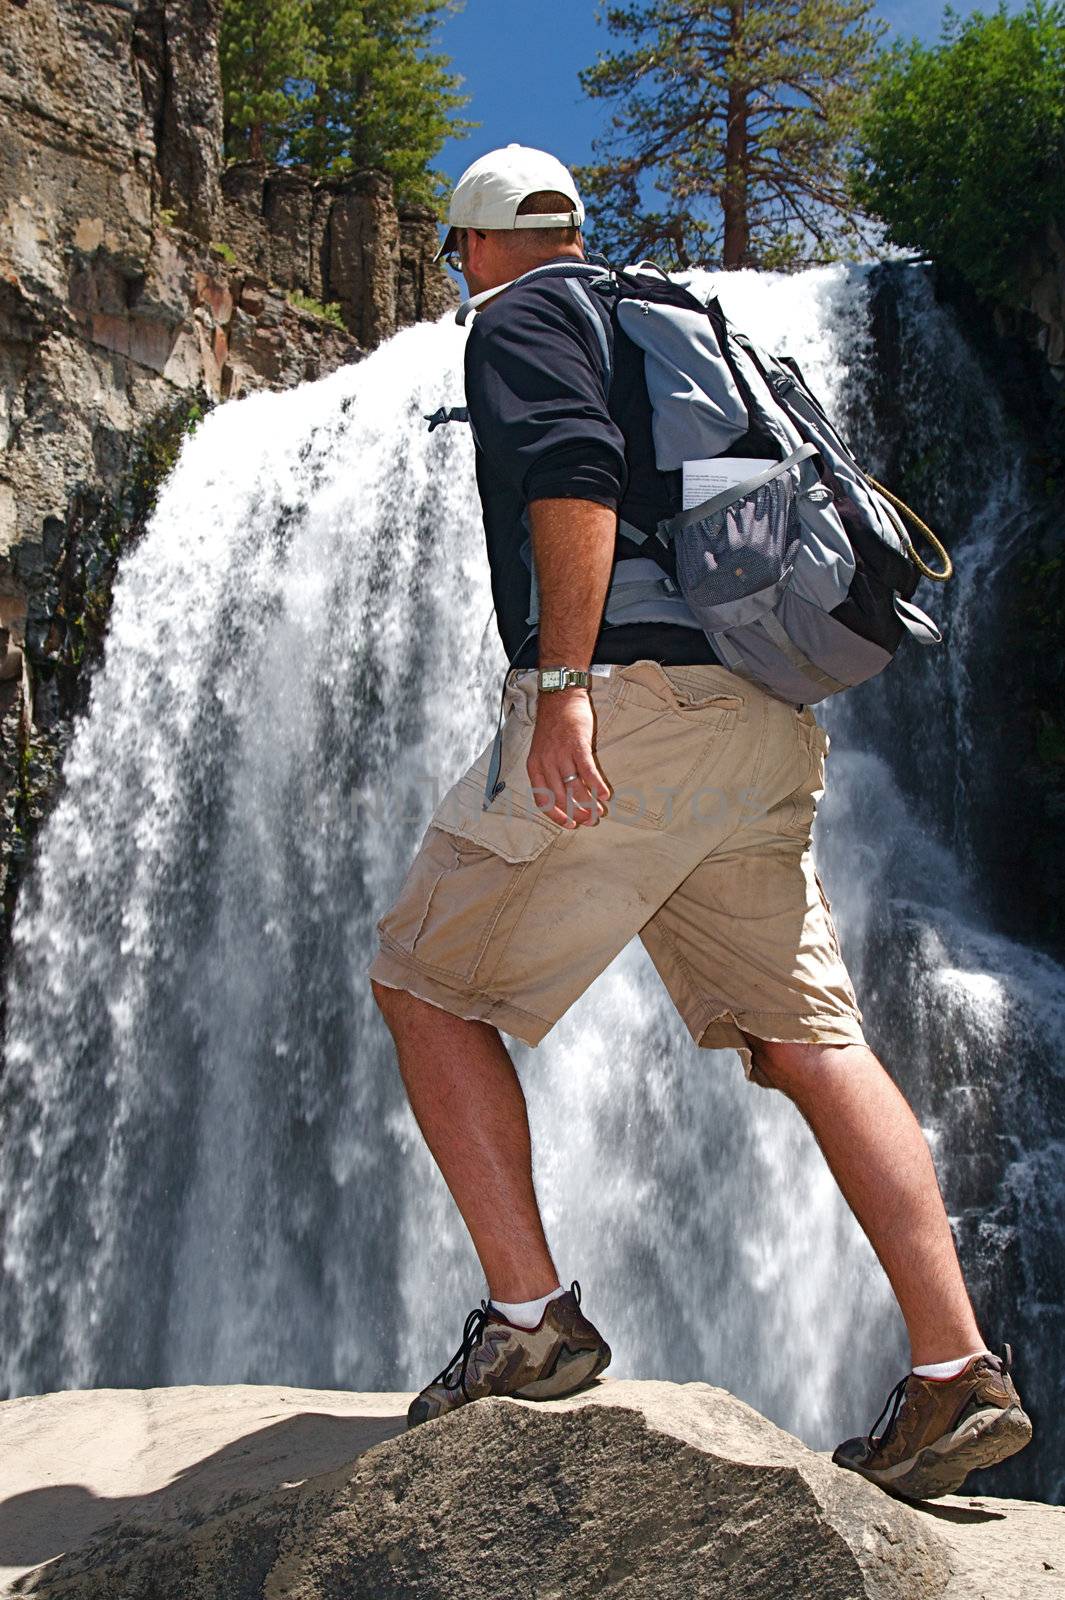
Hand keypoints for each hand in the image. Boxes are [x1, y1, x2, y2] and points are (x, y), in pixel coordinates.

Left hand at [527, 689, 611, 827]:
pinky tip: (604, 796)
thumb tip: (566, 797)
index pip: (543, 800)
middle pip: (561, 798)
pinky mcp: (577, 745)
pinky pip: (587, 771)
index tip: (570, 825)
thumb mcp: (542, 751)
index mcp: (535, 767)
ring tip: (601, 812)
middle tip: (591, 822)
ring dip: (589, 803)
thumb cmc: (553, 726)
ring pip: (575, 788)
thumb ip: (550, 773)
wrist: (559, 698)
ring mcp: (561, 754)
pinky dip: (596, 785)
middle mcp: (546, 763)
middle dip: (578, 814)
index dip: (557, 816)